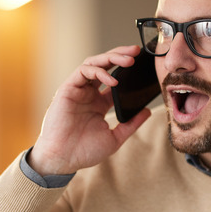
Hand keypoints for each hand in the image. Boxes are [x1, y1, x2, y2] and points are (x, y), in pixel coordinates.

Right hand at [29, 45, 151, 175]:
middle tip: (137, 52)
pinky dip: (98, 71)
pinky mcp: (68, 89)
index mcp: (98, 103)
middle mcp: (88, 94)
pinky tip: (113, 80)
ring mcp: (78, 90)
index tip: (144, 66)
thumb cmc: (85, 151)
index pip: (114, 79)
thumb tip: (147, 111)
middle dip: (121, 56)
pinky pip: (83, 72)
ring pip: (94, 64)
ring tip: (129, 60)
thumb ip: (131, 124)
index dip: (127, 71)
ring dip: (111, 58)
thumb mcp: (115, 138)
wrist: (63, 159)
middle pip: (105, 66)